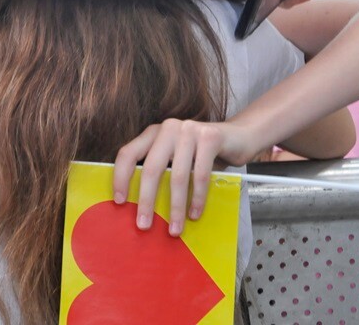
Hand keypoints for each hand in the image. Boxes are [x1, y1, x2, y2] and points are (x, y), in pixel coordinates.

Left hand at [112, 118, 255, 237]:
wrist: (239, 136)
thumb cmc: (202, 154)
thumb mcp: (176, 158)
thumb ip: (161, 171)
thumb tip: (141, 207)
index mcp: (153, 133)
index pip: (128, 153)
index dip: (120, 177)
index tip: (119, 201)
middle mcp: (168, 128)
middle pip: (151, 168)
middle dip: (147, 200)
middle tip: (143, 225)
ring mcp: (189, 130)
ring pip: (177, 176)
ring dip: (175, 207)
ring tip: (174, 229)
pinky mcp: (210, 137)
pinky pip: (201, 174)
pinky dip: (197, 198)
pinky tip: (195, 213)